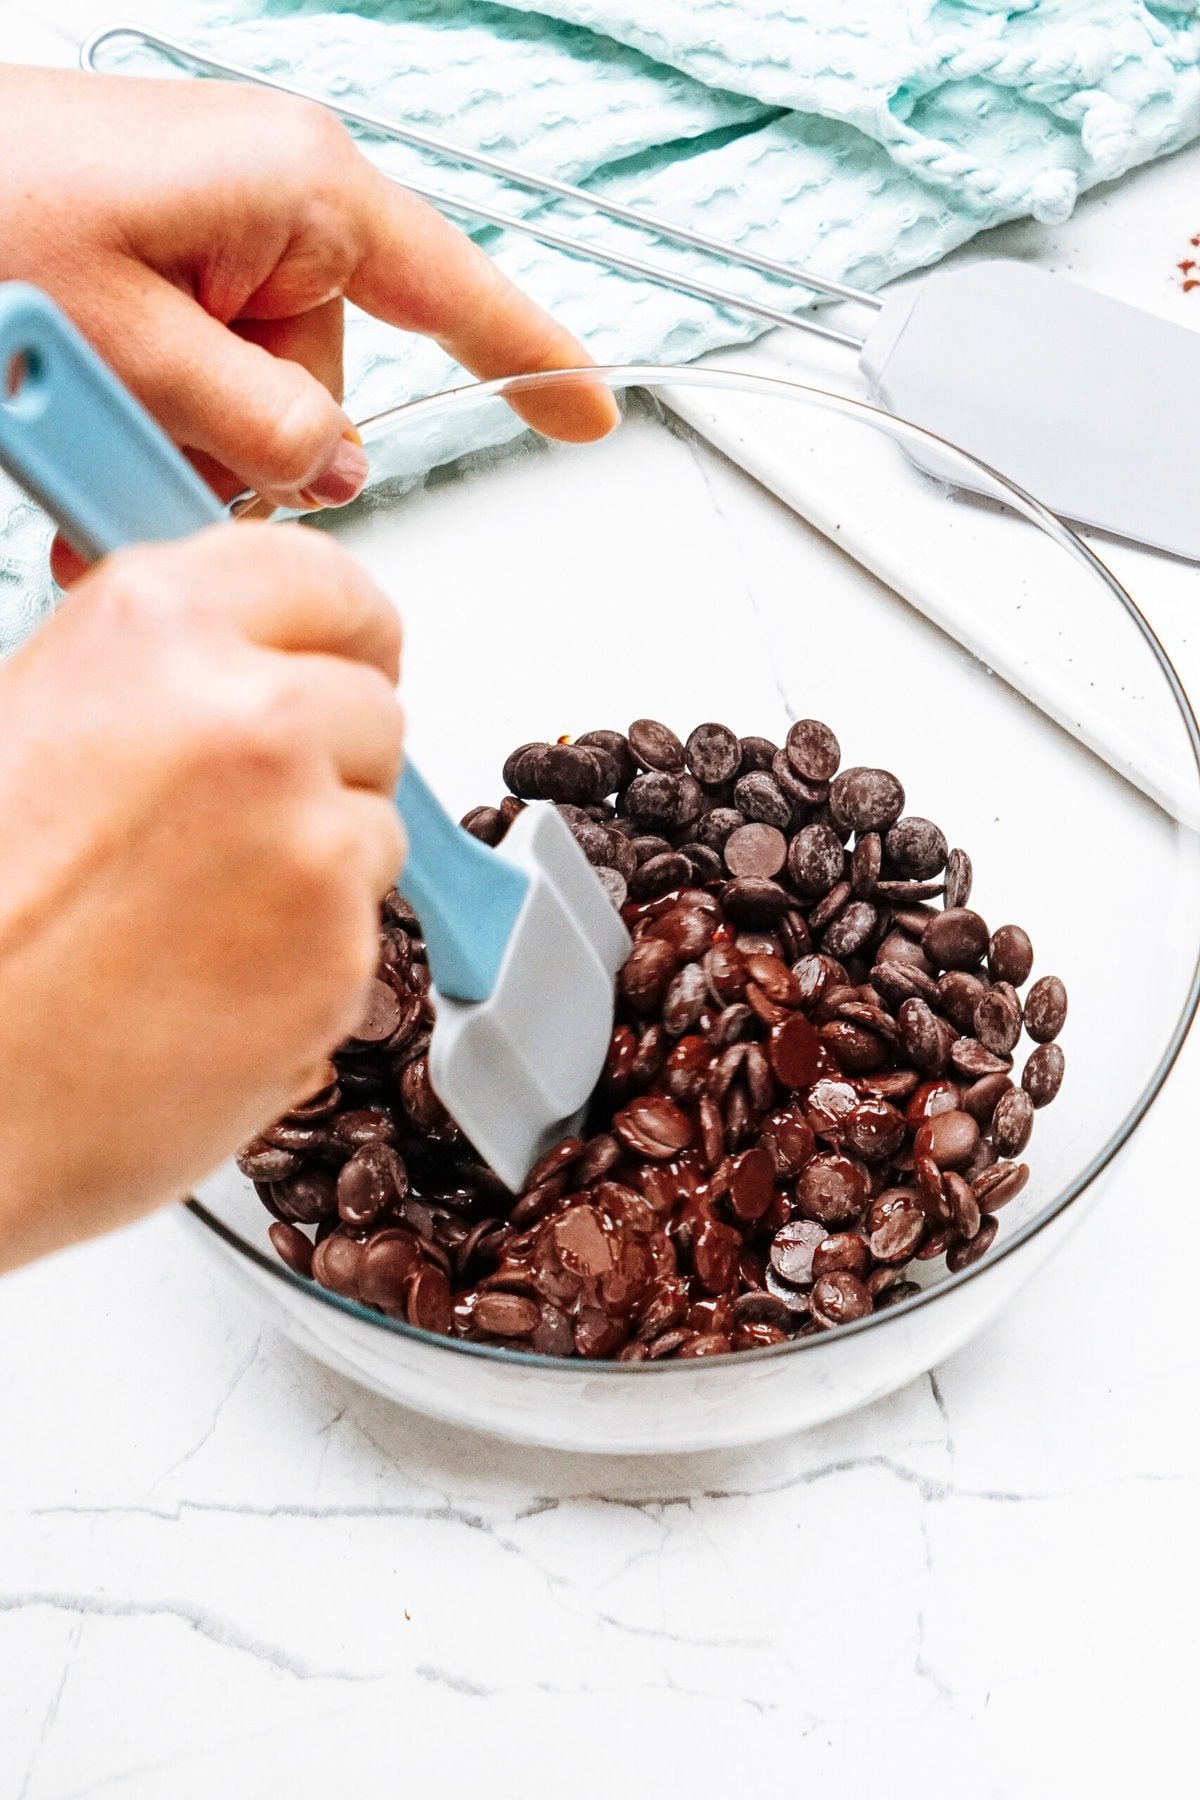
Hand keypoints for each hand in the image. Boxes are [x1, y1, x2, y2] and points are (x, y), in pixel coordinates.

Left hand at [0, 65, 617, 577]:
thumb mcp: (128, 344)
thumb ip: (252, 422)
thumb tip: (332, 469)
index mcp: (300, 188)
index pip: (457, 290)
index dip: (532, 362)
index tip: (590, 415)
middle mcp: (276, 197)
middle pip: (325, 386)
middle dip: (247, 459)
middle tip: (147, 485)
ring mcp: (222, 221)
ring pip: (254, 398)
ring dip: (183, 456)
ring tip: (86, 470)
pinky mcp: (172, 247)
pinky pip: (200, 369)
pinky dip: (158, 425)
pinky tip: (93, 447)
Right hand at [0, 525, 405, 1270]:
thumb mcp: (21, 719)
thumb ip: (149, 672)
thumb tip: (232, 658)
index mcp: (157, 628)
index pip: (326, 582)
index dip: (337, 630)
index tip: (341, 655)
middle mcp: (251, 718)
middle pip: (370, 707)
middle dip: (324, 752)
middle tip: (236, 814)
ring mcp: (309, 841)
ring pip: (376, 824)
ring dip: (319, 860)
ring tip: (191, 913)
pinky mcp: (340, 958)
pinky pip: (366, 933)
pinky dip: (310, 956)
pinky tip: (206, 981)